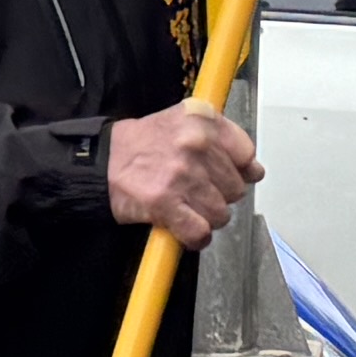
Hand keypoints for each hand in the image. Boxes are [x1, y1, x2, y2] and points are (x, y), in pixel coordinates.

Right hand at [104, 103, 259, 245]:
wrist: (101, 162)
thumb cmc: (142, 145)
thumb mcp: (183, 123)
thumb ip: (221, 141)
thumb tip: (254, 171)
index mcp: (203, 119)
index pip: (246, 154)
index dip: (238, 171)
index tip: (223, 175)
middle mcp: (195, 143)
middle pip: (235, 188)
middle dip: (219, 196)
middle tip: (195, 191)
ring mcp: (182, 174)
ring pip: (220, 213)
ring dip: (205, 217)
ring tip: (186, 207)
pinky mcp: (166, 203)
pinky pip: (199, 231)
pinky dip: (195, 237)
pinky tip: (184, 229)